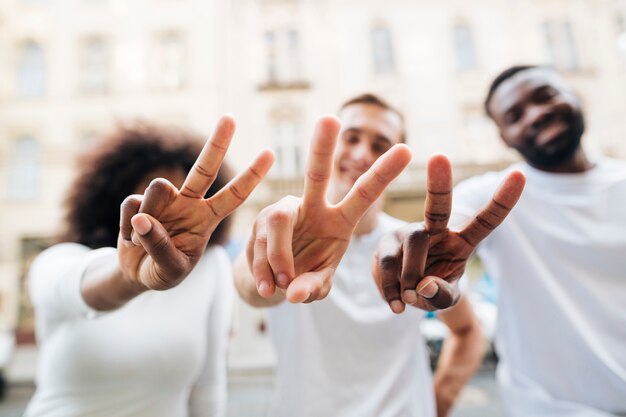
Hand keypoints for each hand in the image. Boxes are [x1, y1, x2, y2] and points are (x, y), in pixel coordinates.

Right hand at [118, 116, 273, 290]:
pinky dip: (129, 229)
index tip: (270, 153)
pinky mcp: (136, 203)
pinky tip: (133, 240)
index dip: (251, 176)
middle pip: (205, 169)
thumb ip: (160, 248)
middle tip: (231, 117)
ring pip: (158, 187)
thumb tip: (142, 217)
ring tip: (145, 240)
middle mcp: (188, 203)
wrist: (136, 275)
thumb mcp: (170, 270)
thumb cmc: (163, 272)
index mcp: (207, 219)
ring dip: (150, 213)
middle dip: (218, 144)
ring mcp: (163, 201)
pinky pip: (131, 207)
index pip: (234, 195)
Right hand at [247, 115, 411, 302]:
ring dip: (279, 259)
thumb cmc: (305, 276)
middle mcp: (313, 207)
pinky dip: (263, 271)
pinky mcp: (258, 224)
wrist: (270, 282)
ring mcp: (283, 212)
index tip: (407, 148)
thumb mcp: (318, 284)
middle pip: (316, 174)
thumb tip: (293, 292)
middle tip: (330, 119)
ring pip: (277, 221)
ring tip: (280, 286)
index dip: (384, 173)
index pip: (364, 193)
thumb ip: (313, 287)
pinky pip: (260, 244)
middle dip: (322, 147)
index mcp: (340, 220)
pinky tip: (267, 287)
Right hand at [373, 154, 524, 311]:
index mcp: (462, 241)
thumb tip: (422, 285)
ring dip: (410, 277)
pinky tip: (395, 302)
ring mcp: (409, 233)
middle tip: (439, 157)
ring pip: (414, 242)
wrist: (405, 295)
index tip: (520, 174)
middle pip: (439, 206)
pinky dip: (390, 287)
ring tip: (409, 300)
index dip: (503, 200)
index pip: (487, 220)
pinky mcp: (386, 243)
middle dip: (440, 183)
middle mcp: (436, 230)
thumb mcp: (445, 301)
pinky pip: (386, 262)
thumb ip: (440, 296)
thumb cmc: (434, 291)